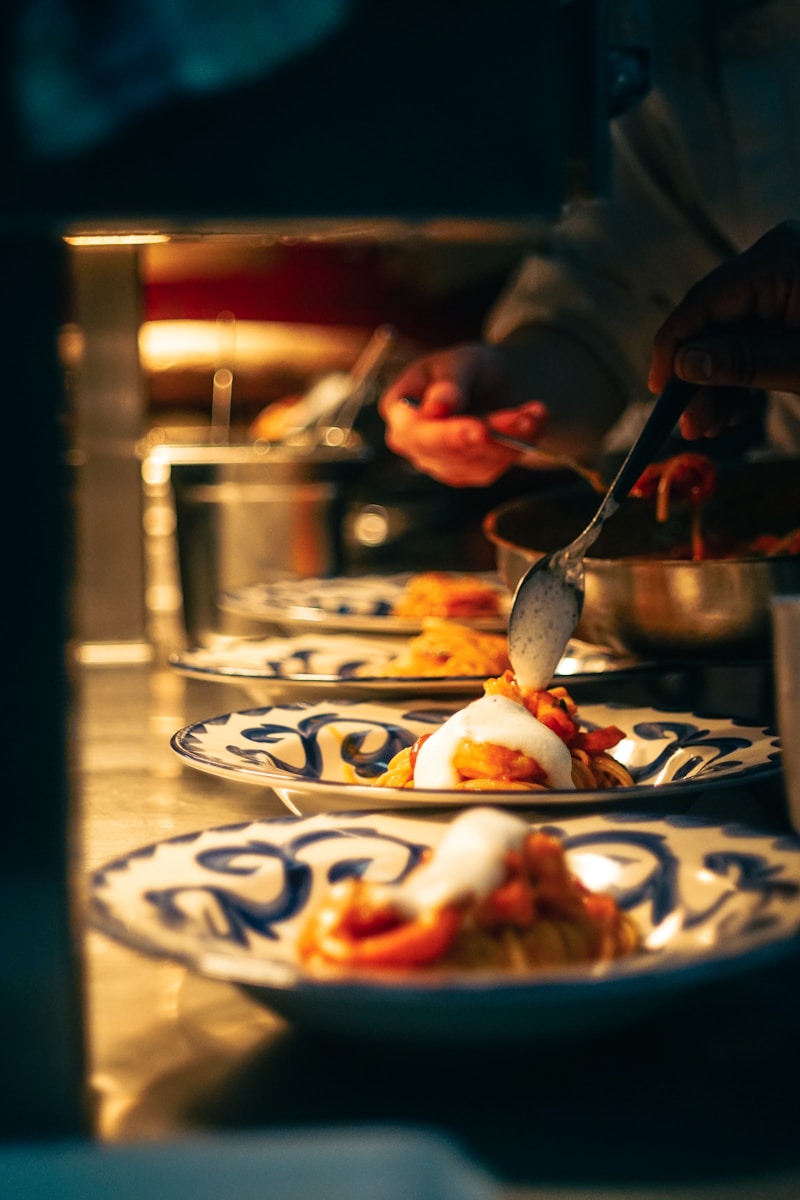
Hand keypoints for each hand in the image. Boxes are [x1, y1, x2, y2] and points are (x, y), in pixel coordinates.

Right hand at [378, 343, 546, 485]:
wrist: (490, 383)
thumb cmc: (467, 367)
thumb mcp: (458, 362)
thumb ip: (449, 384)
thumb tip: (437, 407)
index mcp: (400, 412)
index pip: (416, 434)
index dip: (447, 436)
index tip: (479, 430)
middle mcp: (414, 445)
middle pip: (448, 453)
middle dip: (490, 437)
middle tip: (524, 419)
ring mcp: (439, 463)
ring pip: (477, 462)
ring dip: (512, 439)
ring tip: (536, 412)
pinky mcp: (467, 473)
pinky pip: (494, 466)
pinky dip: (519, 445)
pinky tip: (534, 421)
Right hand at [649, 221, 799, 439]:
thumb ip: (742, 363)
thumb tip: (685, 364)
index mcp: (776, 261)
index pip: (701, 304)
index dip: (672, 350)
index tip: (659, 393)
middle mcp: (778, 257)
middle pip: (714, 319)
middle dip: (700, 375)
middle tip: (692, 427)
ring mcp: (790, 275)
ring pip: (734, 330)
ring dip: (721, 378)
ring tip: (717, 426)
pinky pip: (758, 329)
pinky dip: (745, 367)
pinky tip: (737, 406)